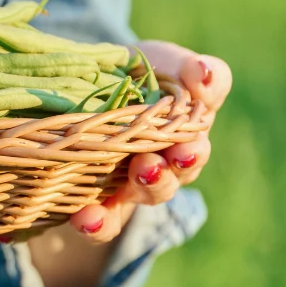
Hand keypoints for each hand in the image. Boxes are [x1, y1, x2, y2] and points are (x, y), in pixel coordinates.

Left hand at [64, 40, 231, 241]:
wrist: (86, 89)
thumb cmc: (136, 75)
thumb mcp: (161, 62)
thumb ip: (185, 68)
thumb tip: (201, 72)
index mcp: (182, 137)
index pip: (194, 149)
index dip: (191, 154)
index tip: (185, 150)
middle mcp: (162, 167)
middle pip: (170, 180)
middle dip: (162, 175)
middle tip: (149, 166)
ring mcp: (130, 186)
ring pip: (141, 199)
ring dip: (133, 194)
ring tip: (120, 189)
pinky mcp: (98, 200)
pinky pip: (102, 220)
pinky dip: (95, 223)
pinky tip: (85, 219)